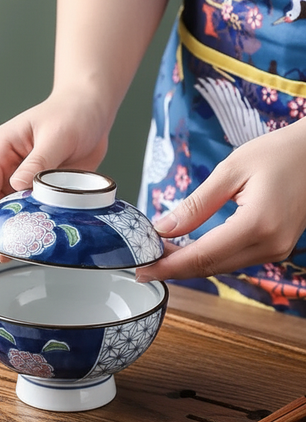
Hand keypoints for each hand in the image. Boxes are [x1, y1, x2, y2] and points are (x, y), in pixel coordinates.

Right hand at [0, 90, 109, 248]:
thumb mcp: (56, 136)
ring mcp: (19, 180)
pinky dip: (31, 226)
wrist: (92, 111)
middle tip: (2, 255)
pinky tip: (36, 242)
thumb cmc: (72, 114)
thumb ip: (38, 162)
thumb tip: (17, 187)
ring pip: (7, 212)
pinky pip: (28, 212)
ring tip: (19, 254)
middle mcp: (4, 166)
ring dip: (12, 231)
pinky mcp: (36, 190)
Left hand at [136, 117, 305, 281]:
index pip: (203, 256)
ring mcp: (276, 250)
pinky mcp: (277, 248)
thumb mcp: (231, 170)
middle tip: (144, 263)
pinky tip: (189, 251)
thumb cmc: (279, 153)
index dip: (169, 266)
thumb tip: (163, 230)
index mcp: (257, 224)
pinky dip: (210, 258)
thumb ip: (196, 205)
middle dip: (175, 268)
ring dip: (191, 265)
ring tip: (160, 255)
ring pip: (223, 268)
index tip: (142, 268)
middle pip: (211, 268)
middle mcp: (269, 245)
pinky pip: (236, 260)